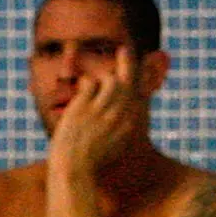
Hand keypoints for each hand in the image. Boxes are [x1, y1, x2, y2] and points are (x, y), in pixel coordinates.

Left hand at [48, 48, 150, 182]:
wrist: (74, 169)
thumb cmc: (91, 161)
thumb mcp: (114, 145)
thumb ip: (119, 128)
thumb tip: (127, 117)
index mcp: (130, 124)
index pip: (139, 94)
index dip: (139, 78)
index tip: (141, 65)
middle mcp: (120, 114)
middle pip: (127, 81)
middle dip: (127, 62)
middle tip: (125, 47)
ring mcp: (102, 109)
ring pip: (109, 79)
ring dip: (101, 78)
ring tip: (94, 82)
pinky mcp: (85, 105)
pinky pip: (88, 83)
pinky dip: (84, 85)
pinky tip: (81, 90)